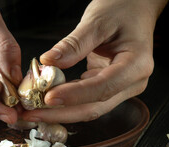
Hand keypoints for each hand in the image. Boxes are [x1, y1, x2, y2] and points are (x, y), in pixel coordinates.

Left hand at [21, 0, 167, 122]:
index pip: (103, 88)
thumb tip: (48, 62)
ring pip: (89, 109)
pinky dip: (66, 103)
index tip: (48, 97)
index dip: (74, 95)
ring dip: (60, 112)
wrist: (135, 9)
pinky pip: (86, 101)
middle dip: (61, 113)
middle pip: (94, 107)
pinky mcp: (109, 88)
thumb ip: (74, 44)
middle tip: (32, 113)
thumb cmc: (122, 9)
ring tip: (34, 111)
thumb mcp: (97, 21)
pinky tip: (45, 102)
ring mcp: (122, 88)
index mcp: (137, 64)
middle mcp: (133, 82)